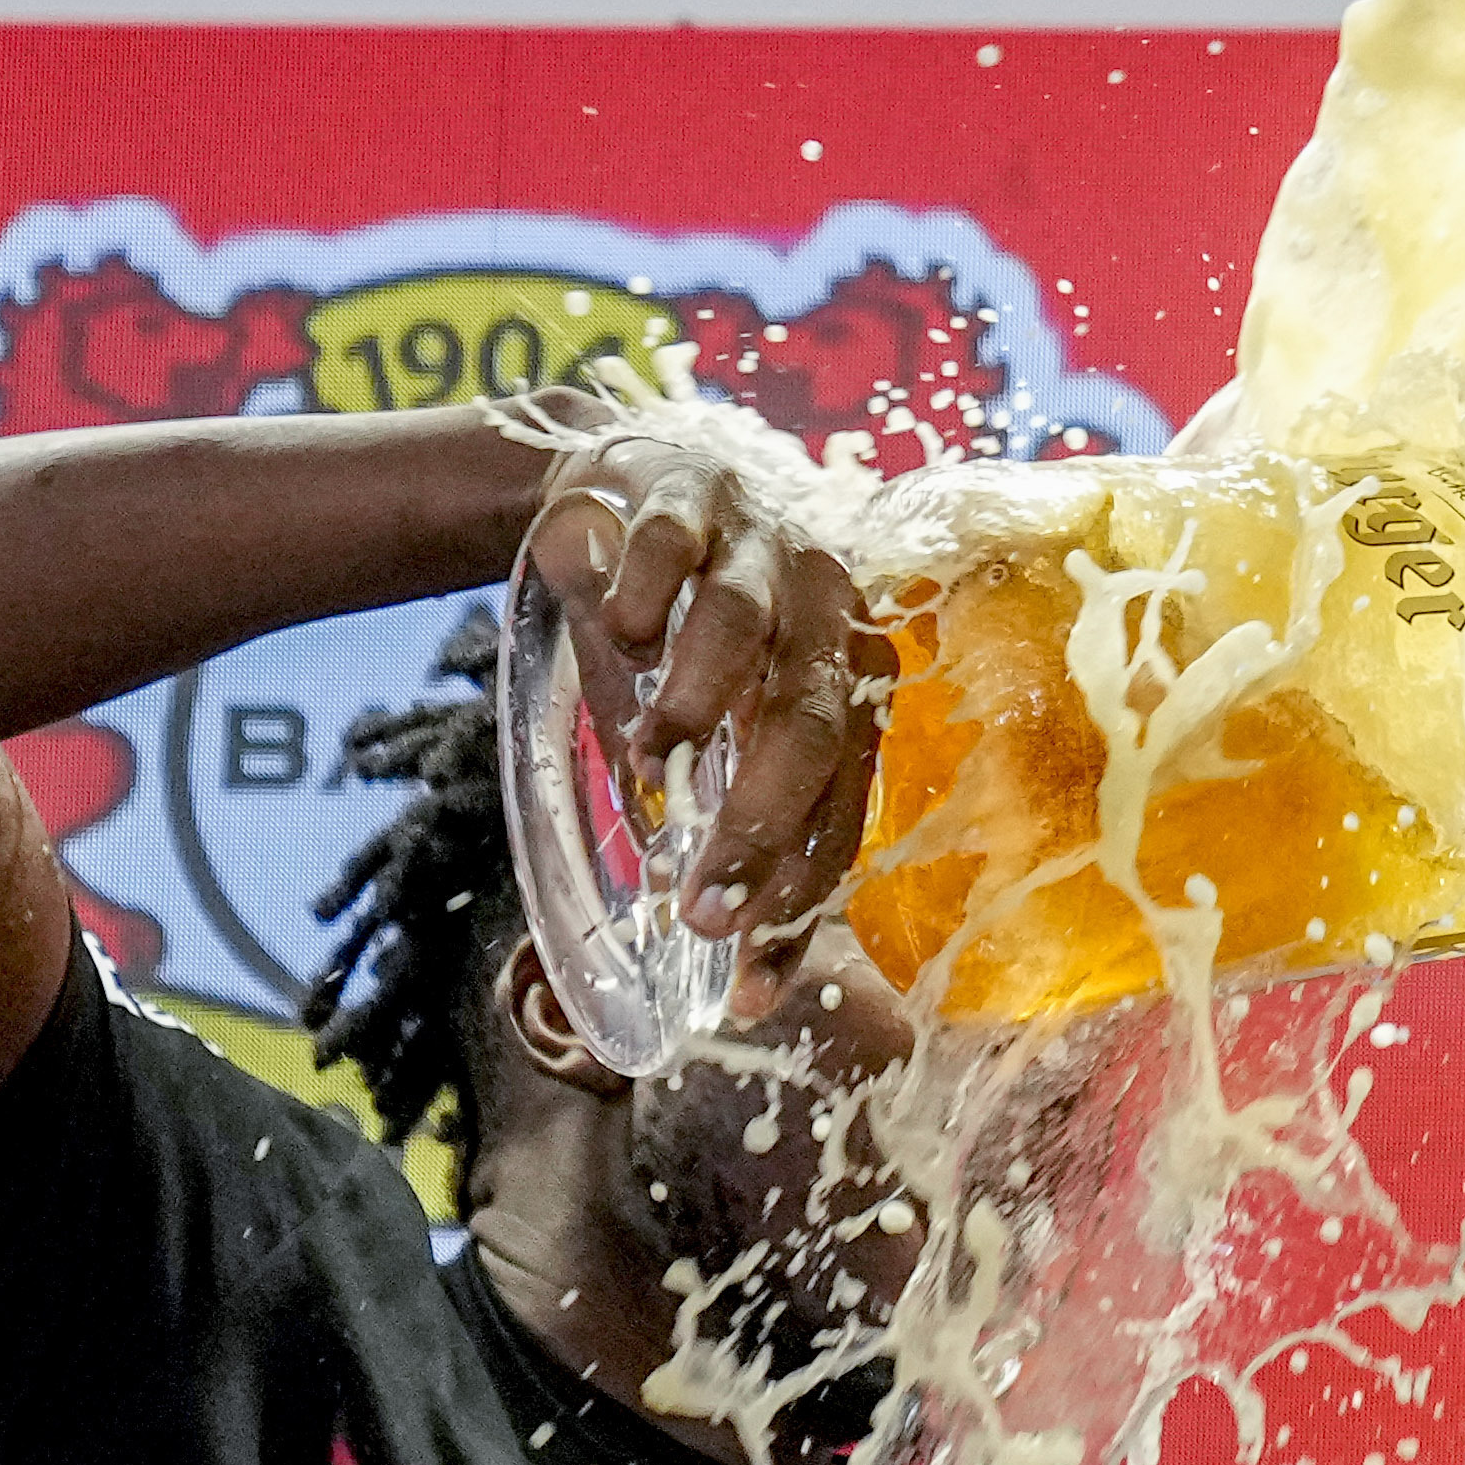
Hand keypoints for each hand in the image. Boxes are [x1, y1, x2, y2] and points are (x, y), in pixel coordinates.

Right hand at [518, 410, 885, 957]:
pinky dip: (645, 593)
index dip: (797, 894)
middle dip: (759, 823)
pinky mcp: (693, 493)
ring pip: (747, 627)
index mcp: (846, 686)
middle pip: (810, 725)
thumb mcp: (707, 730)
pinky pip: (676, 545)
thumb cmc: (684, 633)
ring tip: (651, 753)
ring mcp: (762, 549)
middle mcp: (825, 617)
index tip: (745, 977)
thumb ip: (714, 815)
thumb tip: (720, 943)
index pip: (841, 805)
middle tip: (698, 904)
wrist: (635, 488)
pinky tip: (619, 630)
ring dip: (699, 699)